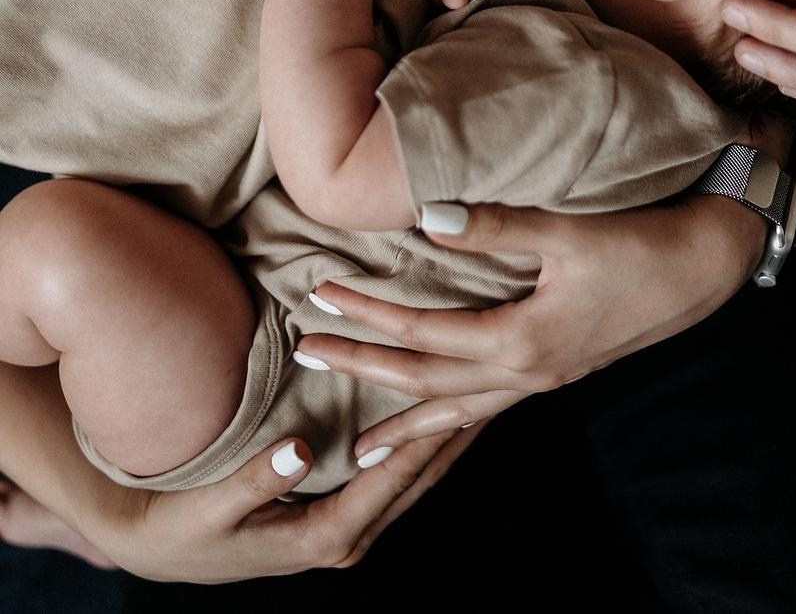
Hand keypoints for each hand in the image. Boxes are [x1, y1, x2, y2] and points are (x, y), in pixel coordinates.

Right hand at [0, 360, 479, 583]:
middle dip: (455, 434)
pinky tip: (435, 414)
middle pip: (416, 479)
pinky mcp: (338, 514)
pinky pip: (391, 477)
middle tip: (494, 386)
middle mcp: (345, 537)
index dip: (428, 436)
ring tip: (480, 393)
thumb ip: (257, 480)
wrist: (158, 551)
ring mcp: (345, 528)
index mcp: (325, 537)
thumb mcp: (212, 509)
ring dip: (444, 439)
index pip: (391, 479)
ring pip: (411, 479)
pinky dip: (417, 444)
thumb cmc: (183, 531)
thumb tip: (300, 450)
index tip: (463, 397)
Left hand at [295, 195, 768, 454]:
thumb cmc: (640, 241)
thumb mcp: (569, 230)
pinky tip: (438, 423)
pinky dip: (451, 422)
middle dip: (365, 369)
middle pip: (427, 381)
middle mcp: (527, 372)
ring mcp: (544, 379)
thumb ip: (497, 226)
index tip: (320, 298)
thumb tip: (427, 218)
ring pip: (456, 410)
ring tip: (358, 448)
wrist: (706, 265)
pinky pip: (488, 408)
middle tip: (308, 358)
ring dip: (403, 419)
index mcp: (522, 339)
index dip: (368, 315)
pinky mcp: (558, 370)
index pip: (424, 333)